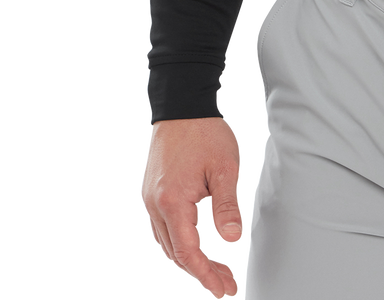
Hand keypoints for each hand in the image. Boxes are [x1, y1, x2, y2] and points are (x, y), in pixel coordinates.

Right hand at [139, 116, 244, 298]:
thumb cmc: (205, 132)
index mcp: (172, 202)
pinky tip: (195, 244)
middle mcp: (155, 204)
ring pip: (166, 242)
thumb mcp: (225, 168)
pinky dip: (179, 242)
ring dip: (189, 260)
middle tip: (225, 286)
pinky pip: (163, 227)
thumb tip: (232, 240)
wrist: (182, 103)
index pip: (189, 253)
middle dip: (200, 273)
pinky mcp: (152, 190)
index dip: (206, 276)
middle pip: (175, 253)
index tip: (226, 291)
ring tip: (214, 271)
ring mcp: (150, 197)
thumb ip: (227, 205)